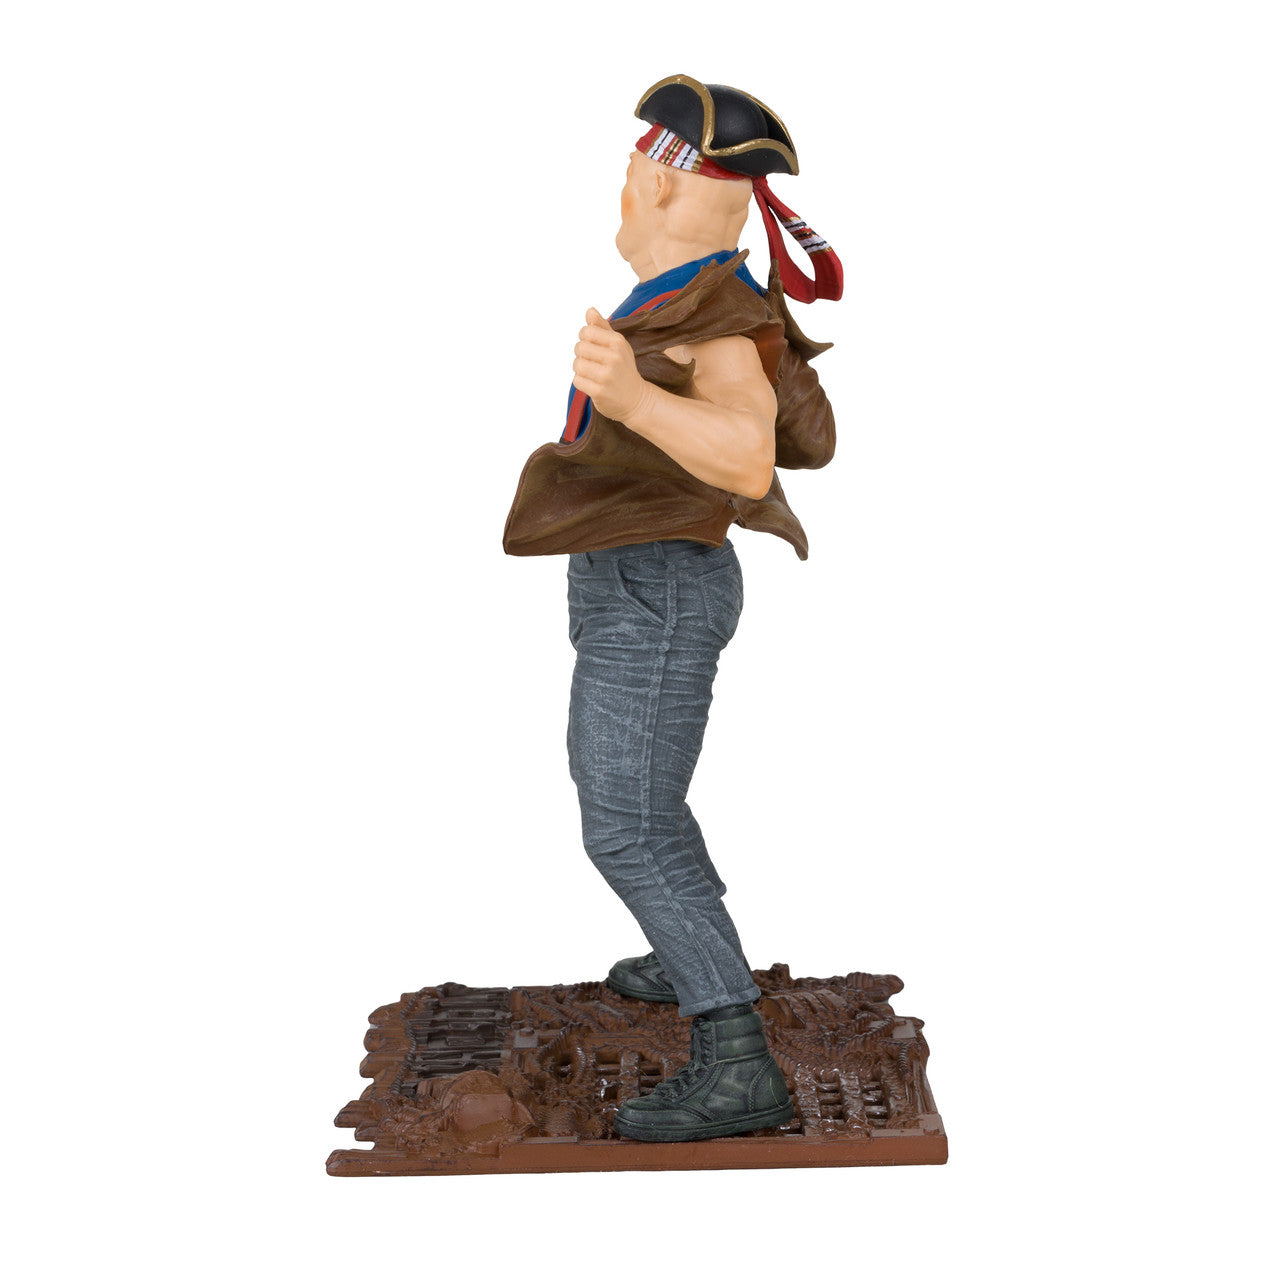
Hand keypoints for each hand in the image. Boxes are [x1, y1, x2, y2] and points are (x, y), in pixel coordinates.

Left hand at [572, 308, 651, 422]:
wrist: (636, 399)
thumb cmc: (623, 368)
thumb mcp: (618, 345)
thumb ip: (602, 327)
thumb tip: (589, 311)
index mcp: (618, 342)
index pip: (586, 332)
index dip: (584, 338)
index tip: (592, 346)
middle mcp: (614, 358)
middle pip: (579, 348)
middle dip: (581, 354)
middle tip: (592, 362)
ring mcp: (607, 376)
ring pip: (577, 365)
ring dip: (580, 369)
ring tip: (592, 373)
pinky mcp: (599, 392)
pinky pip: (577, 381)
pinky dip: (582, 382)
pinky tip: (593, 384)